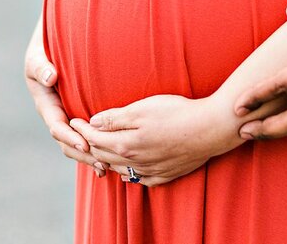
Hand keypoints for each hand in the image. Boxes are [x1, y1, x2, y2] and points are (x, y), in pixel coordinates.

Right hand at [24, 21, 106, 177]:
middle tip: (104, 165)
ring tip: (109, 167)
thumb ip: (41, 65)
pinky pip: (89, 132)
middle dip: (85, 154)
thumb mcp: (38, 55)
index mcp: (46, 103)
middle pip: (68, 142)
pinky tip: (114, 155)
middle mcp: (57, 112)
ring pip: (78, 141)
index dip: (70, 138)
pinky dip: (99, 144)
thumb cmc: (47, 46)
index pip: (57, 127)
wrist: (58, 39)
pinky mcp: (81, 111)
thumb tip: (50, 77)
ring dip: (92, 155)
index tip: (86, 145)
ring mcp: (69, 113)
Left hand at [70, 94, 241, 186]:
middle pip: (102, 156)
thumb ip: (115, 117)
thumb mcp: (143, 108)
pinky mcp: (166, 174)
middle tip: (81, 135)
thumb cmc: (178, 113)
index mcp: (125, 144)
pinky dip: (128, 174)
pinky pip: (140, 179)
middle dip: (88, 145)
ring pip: (119, 170)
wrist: (212, 128)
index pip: (93, 139)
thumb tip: (93, 122)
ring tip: (101, 150)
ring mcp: (150, 170)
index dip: (81, 128)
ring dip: (106, 160)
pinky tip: (128, 169)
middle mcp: (134, 161)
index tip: (74, 119)